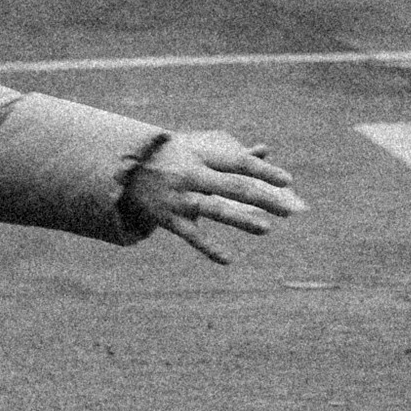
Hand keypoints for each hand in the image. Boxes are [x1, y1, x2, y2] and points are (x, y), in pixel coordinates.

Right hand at [124, 128, 304, 263]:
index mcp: (200, 155)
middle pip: (232, 186)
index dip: (263, 170)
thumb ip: (232, 155)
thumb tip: (265, 150)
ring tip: (266, 229)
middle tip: (288, 210)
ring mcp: (178, 198)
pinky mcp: (167, 218)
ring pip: (214, 210)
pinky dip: (209, 248)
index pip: (238, 162)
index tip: (287, 180)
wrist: (122, 170)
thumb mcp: (197, 150)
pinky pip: (191, 236)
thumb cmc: (170, 157)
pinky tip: (228, 260)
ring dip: (241, 220)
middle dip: (262, 197)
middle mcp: (190, 175)